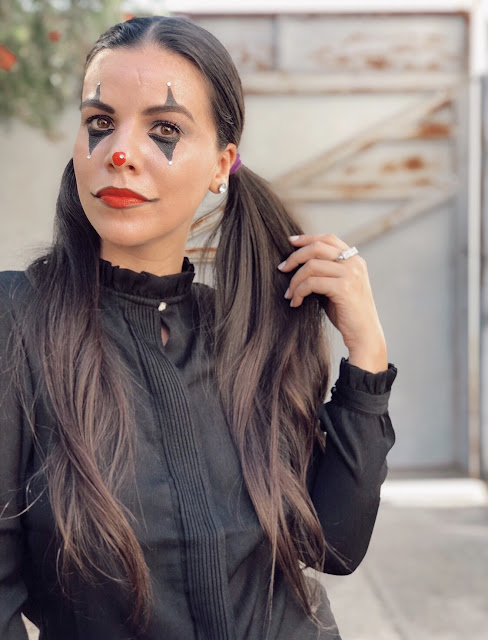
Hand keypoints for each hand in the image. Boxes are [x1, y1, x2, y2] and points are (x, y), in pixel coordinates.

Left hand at [278, 234, 387, 372]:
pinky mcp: (343, 288)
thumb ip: (325, 272)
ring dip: (294, 281)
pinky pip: (311, 283)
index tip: (290, 242)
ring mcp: (350, 274)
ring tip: (289, 294)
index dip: (307, 238)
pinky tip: (296, 303)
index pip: (328, 238)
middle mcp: (354, 263)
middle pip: (317, 247)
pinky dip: (299, 292)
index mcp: (355, 260)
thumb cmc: (347, 314)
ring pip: (311, 266)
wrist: (364, 335)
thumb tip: (298, 264)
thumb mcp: (337, 287)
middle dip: (295, 257)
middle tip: (282, 269)